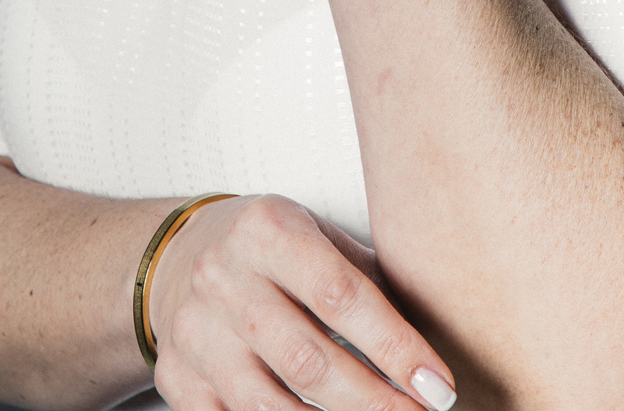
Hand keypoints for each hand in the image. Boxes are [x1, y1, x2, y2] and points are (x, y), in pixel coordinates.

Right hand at [147, 193, 456, 410]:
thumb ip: (367, 278)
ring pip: (268, 404)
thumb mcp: (316, 236)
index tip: (439, 386)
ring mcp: (195, 332)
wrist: (178, 253)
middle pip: (308, 359)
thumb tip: (445, 325)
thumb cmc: (270, 247)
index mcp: (267, 230)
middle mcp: (224, 278)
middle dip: (374, 401)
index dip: (394, 347)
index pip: (340, 295)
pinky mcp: (178, 378)